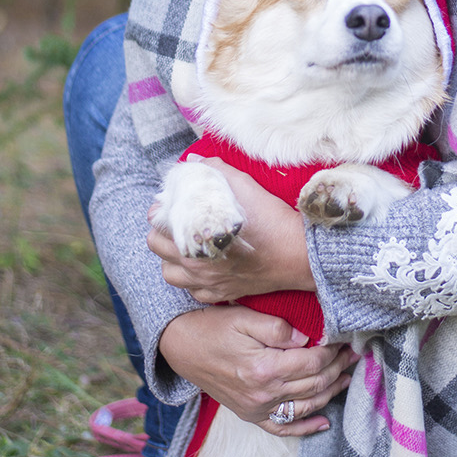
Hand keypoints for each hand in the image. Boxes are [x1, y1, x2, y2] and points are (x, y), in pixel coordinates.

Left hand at [148, 157, 314, 302]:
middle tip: (174, 224)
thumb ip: (215, 171)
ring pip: (169, 274)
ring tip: (183, 247)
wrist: (300, 253)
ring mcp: (209, 282)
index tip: (167, 206)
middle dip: (161, 234)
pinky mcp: (223, 294)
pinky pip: (193, 292)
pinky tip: (203, 267)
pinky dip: (192, 281)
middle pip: (157, 249)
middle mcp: (196, 264)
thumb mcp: (244, 186)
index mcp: (196, 236)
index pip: (157, 226)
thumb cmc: (272, 219)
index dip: (159, 213)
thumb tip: (195, 161)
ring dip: (171, 260)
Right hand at [158, 307, 357, 436]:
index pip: (312, 363)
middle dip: (337, 368)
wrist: (181, 347)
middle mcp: (262, 394)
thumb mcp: (245, 317)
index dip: (332, 351)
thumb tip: (307, 339)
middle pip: (313, 385)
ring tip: (347, 377)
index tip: (344, 339)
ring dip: (330, 393)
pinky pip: (283, 428)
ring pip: (305, 406)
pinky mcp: (250, 415)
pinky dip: (306, 427)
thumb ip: (278, 328)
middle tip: (353, 354)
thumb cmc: (213, 327)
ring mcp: (256, 409)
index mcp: (264, 368)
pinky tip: (324, 422)